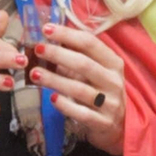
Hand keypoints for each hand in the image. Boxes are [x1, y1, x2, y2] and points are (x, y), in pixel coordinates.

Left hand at [31, 22, 126, 155]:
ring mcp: (110, 103)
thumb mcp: (95, 73)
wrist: (120, 127)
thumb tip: (50, 41)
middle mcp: (113, 81)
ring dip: (55, 80)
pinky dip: (65, 105)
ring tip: (35, 74)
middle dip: (58, 54)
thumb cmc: (102, 93)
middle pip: (84, 64)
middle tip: (38, 49)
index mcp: (113, 63)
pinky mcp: (103, 123)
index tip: (46, 29)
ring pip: (80, 89)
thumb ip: (76, 59)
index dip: (67, 35)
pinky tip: (52, 98)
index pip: (90, 43)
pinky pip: (81, 113)